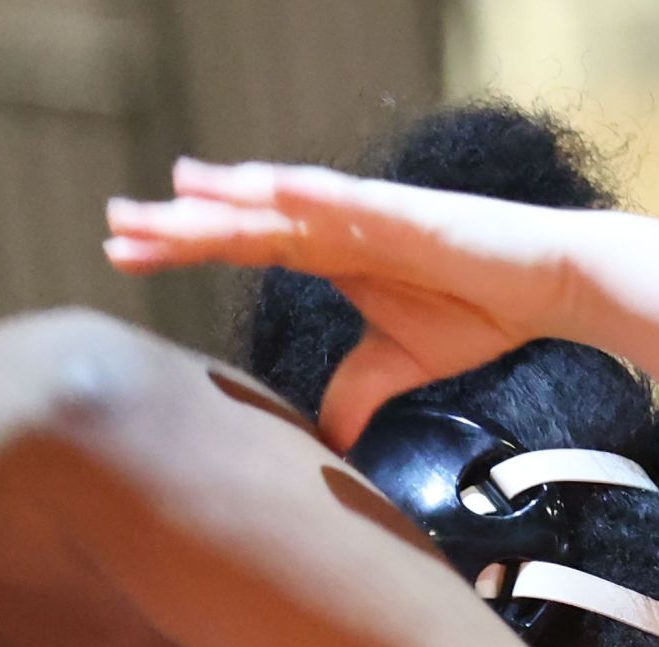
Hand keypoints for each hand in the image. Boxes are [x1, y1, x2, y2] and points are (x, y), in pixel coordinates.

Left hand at [106, 159, 585, 388]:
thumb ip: (353, 397)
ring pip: (276, 204)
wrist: (544, 287)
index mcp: (326, 256)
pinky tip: (250, 186)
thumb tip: (321, 449)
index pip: (238, 248)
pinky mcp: (399, 212)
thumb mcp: (395, 367)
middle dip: (176, 224)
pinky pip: (337, 197)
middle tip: (114, 226)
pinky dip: (293, 190)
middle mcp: (332, 227)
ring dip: (222, 199)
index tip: (124, 257)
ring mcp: (361, 215)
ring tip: (168, 193)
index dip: (182, 250)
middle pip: (239, 223)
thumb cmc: (477, 312)